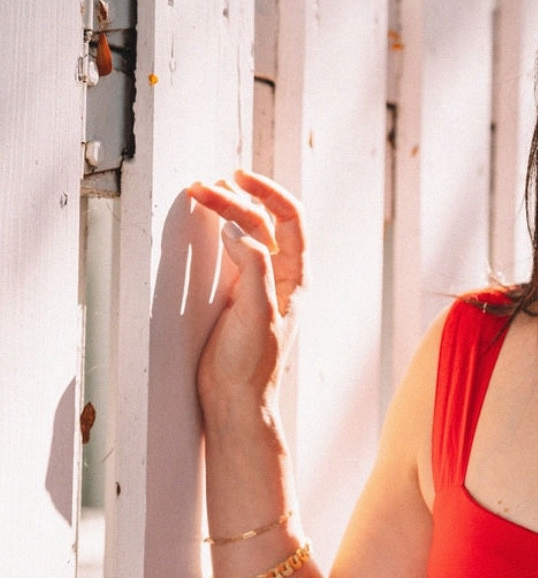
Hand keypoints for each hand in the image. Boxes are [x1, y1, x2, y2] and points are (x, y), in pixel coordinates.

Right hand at [187, 170, 305, 412]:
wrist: (236, 401)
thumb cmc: (252, 363)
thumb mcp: (256, 312)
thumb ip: (252, 268)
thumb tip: (236, 230)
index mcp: (295, 276)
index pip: (289, 218)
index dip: (266, 191)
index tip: (236, 176)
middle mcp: (282, 275)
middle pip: (263, 221)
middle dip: (235, 199)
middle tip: (202, 187)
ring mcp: (260, 283)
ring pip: (248, 234)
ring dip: (227, 211)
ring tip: (204, 193)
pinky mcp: (239, 295)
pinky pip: (234, 252)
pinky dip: (221, 232)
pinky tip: (208, 225)